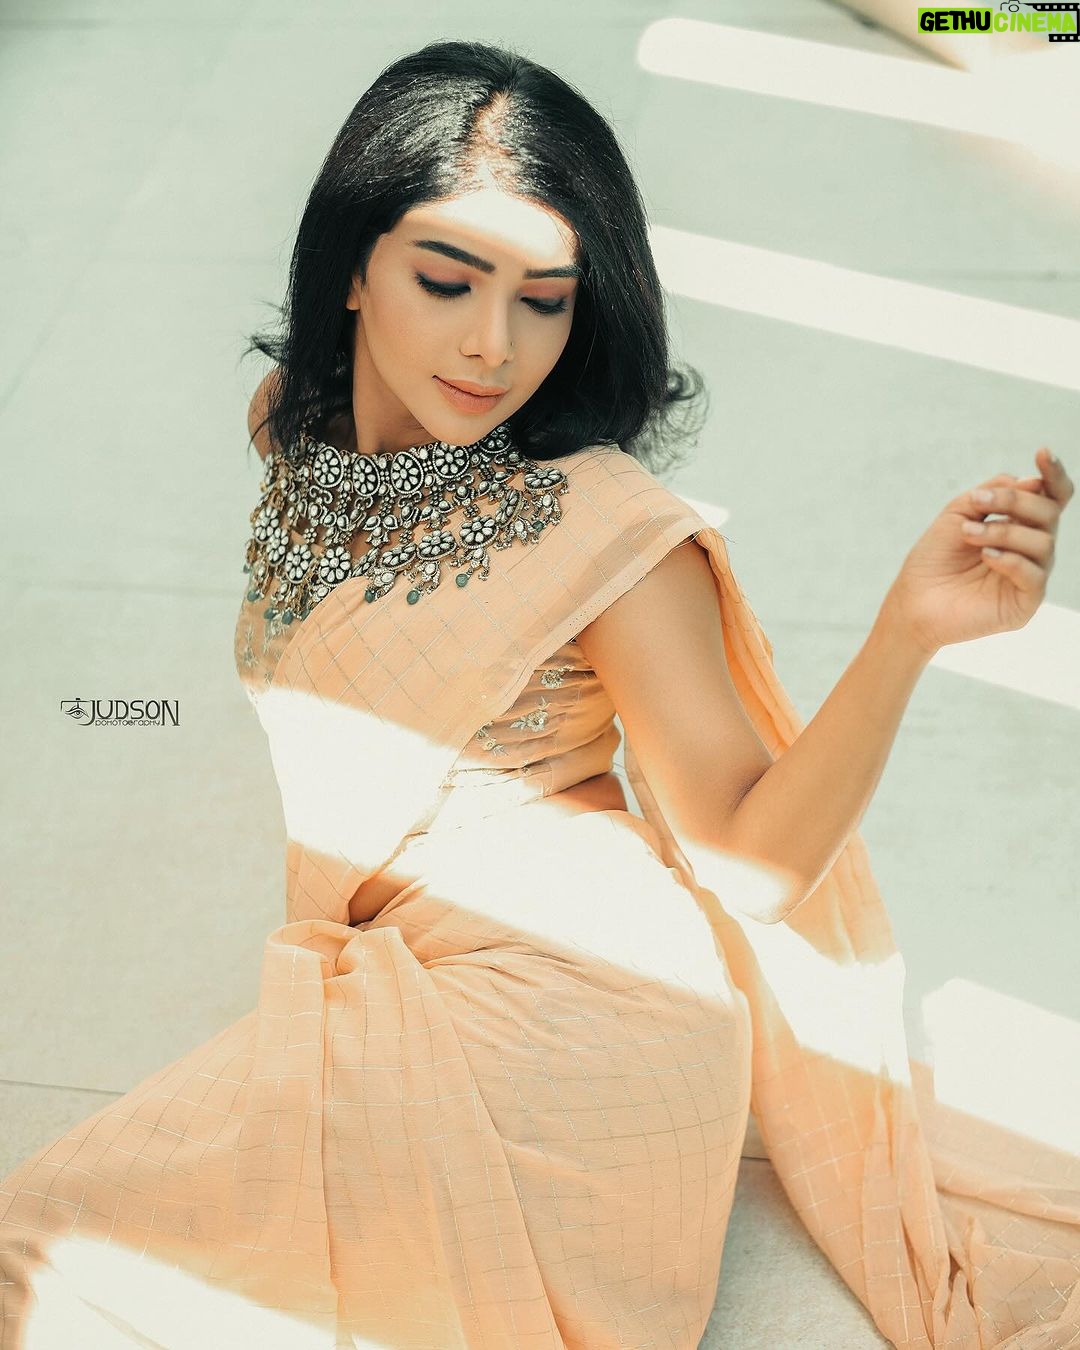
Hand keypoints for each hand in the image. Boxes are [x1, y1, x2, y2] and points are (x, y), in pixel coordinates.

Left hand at [882, 447, 1072, 655]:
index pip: (1050, 498)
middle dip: (1014, 502)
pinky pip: (1035, 576)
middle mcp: (1031, 549)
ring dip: (1002, 532)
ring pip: (1043, 542)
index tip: (1042, 453)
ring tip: (968, 535)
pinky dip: (1011, 561)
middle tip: (978, 504)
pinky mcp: (1025, 603)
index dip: (1052, 475)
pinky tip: (985, 557)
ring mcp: (1031, 576)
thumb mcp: (958, 514)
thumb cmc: (934, 560)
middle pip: (1048, 514)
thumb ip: (991, 494)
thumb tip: (1031, 481)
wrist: (913, 601)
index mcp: (1019, 526)